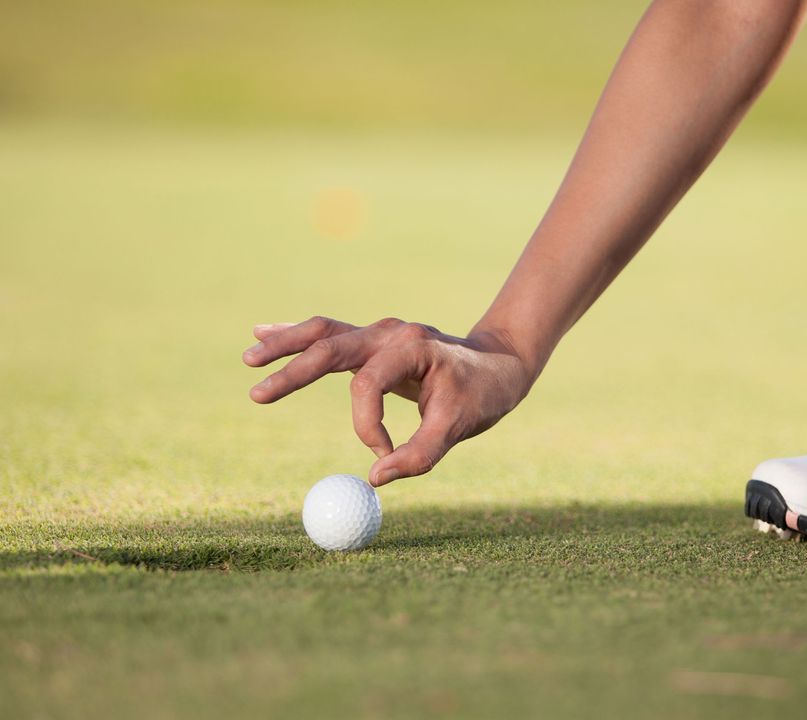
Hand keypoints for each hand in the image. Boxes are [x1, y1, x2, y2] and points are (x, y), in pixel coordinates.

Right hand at [243, 317, 532, 485]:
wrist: (499, 362)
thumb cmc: (481, 393)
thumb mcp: (461, 426)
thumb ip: (420, 454)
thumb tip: (374, 480)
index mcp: (412, 348)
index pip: (368, 385)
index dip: (367, 426)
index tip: (382, 456)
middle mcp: (390, 333)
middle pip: (331, 345)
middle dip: (293, 370)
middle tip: (257, 394)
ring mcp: (379, 333)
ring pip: (323, 333)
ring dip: (285, 344)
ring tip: (249, 357)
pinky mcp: (373, 341)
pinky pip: (329, 335)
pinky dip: (297, 336)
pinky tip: (262, 330)